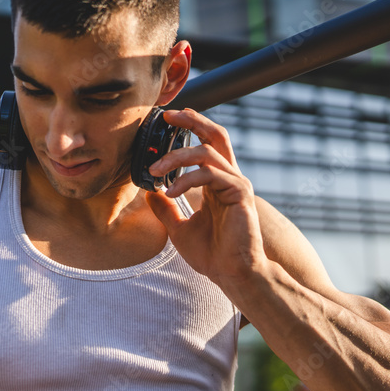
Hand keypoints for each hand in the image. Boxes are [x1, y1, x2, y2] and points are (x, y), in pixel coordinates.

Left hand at [145, 108, 267, 289]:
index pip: (206, 144)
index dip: (191, 127)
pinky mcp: (239, 193)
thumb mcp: (178, 229)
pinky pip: (210, 174)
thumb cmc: (212, 254)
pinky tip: (170, 191)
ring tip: (154, 170)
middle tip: (168, 116)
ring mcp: (236, 184)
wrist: (232, 275)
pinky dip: (187, 179)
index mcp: (218, 182)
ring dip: (177, 157)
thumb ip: (166, 209)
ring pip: (207, 153)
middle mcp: (229, 178)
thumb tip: (150, 193)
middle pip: (216, 135)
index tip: (169, 120)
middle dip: (193, 120)